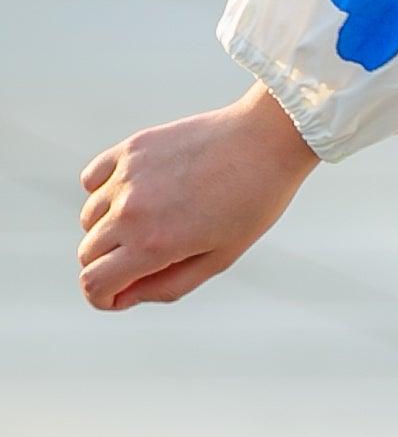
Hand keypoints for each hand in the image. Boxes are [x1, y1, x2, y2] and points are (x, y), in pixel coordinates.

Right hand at [78, 85, 319, 311]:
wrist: (269, 139)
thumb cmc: (254, 202)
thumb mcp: (221, 257)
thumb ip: (168, 285)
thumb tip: (122, 297)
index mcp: (153, 244)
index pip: (93, 284)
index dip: (103, 297)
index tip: (121, 294)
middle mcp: (131, 211)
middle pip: (88, 253)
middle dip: (111, 265)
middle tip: (151, 254)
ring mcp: (127, 177)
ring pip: (89, 218)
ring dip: (109, 228)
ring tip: (156, 219)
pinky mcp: (130, 148)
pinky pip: (93, 181)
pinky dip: (106, 192)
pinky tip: (137, 192)